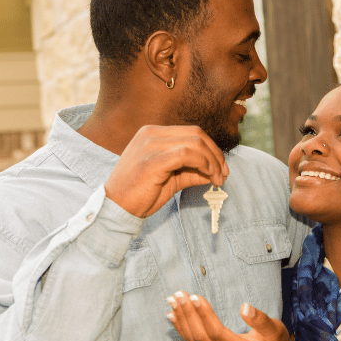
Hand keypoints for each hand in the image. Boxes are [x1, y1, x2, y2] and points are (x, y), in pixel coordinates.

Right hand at [105, 125, 227, 217]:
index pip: (191, 133)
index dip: (211, 149)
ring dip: (212, 160)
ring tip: (217, 178)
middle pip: (196, 134)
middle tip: (223, 174)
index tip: (221, 168)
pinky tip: (207, 175)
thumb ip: (190, 171)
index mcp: (152, 134)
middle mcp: (151, 134)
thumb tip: (214, 172)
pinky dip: (202, 163)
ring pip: (194, 142)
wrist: (116, 207)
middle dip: (216, 154)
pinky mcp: (153, 160)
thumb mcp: (170, 179)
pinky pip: (186, 153)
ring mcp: (150, 144)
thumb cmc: (140, 194)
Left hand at [166, 291, 290, 340]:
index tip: (195, 297)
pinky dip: (181, 328)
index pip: (217, 333)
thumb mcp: (275, 331)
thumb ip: (261, 321)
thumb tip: (245, 307)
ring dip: (181, 319)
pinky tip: (173, 314)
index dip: (205, 315)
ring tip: (172, 300)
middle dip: (188, 314)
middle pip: (201, 337)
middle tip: (179, 294)